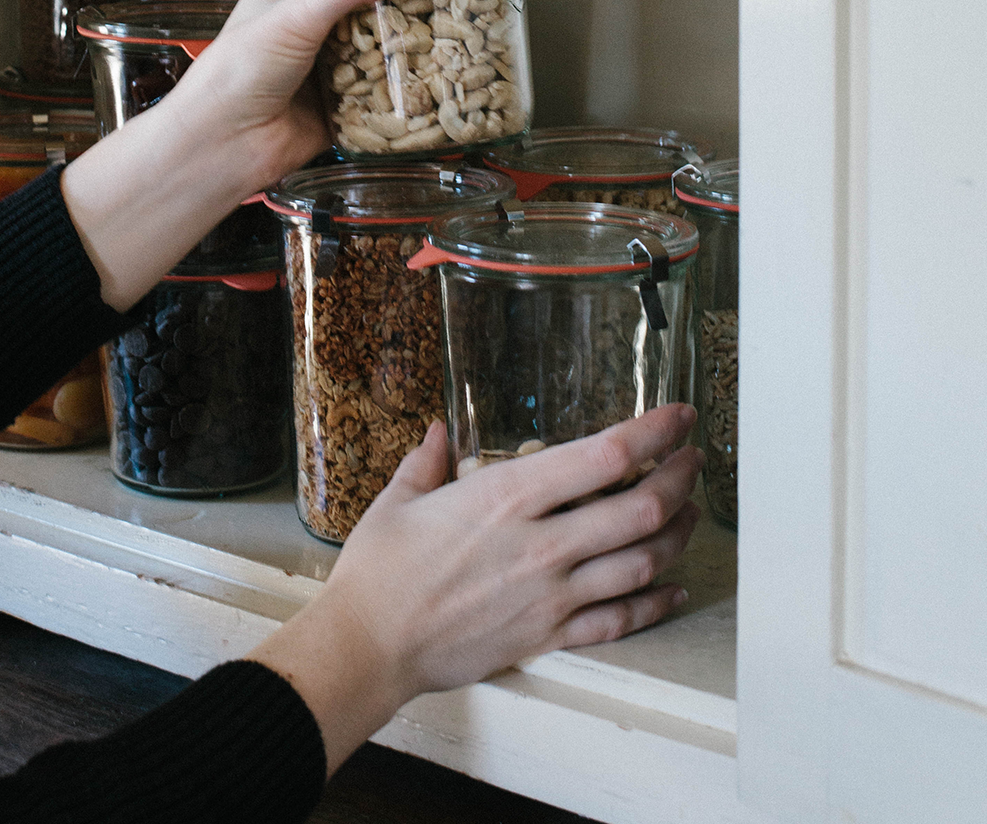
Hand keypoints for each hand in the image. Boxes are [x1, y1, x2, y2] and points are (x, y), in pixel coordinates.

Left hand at [61, 0, 417, 307]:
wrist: (225, 146)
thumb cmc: (240, 70)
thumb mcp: (296, 14)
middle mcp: (311, 15)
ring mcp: (330, 56)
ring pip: (380, 36)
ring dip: (409, 31)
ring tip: (464, 8)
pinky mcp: (346, 96)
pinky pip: (384, 82)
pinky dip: (406, 76)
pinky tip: (446, 62)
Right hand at [251, 405, 700, 772]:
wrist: (370, 646)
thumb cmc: (380, 570)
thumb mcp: (400, 499)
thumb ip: (429, 461)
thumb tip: (439, 433)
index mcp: (506, 496)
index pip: (603, 455)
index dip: (654, 432)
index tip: (678, 417)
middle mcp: (540, 544)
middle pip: (639, 508)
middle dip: (679, 479)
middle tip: (692, 461)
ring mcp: (549, 595)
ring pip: (640, 563)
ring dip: (676, 535)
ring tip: (689, 513)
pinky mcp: (547, 636)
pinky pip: (618, 620)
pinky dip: (654, 602)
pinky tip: (672, 587)